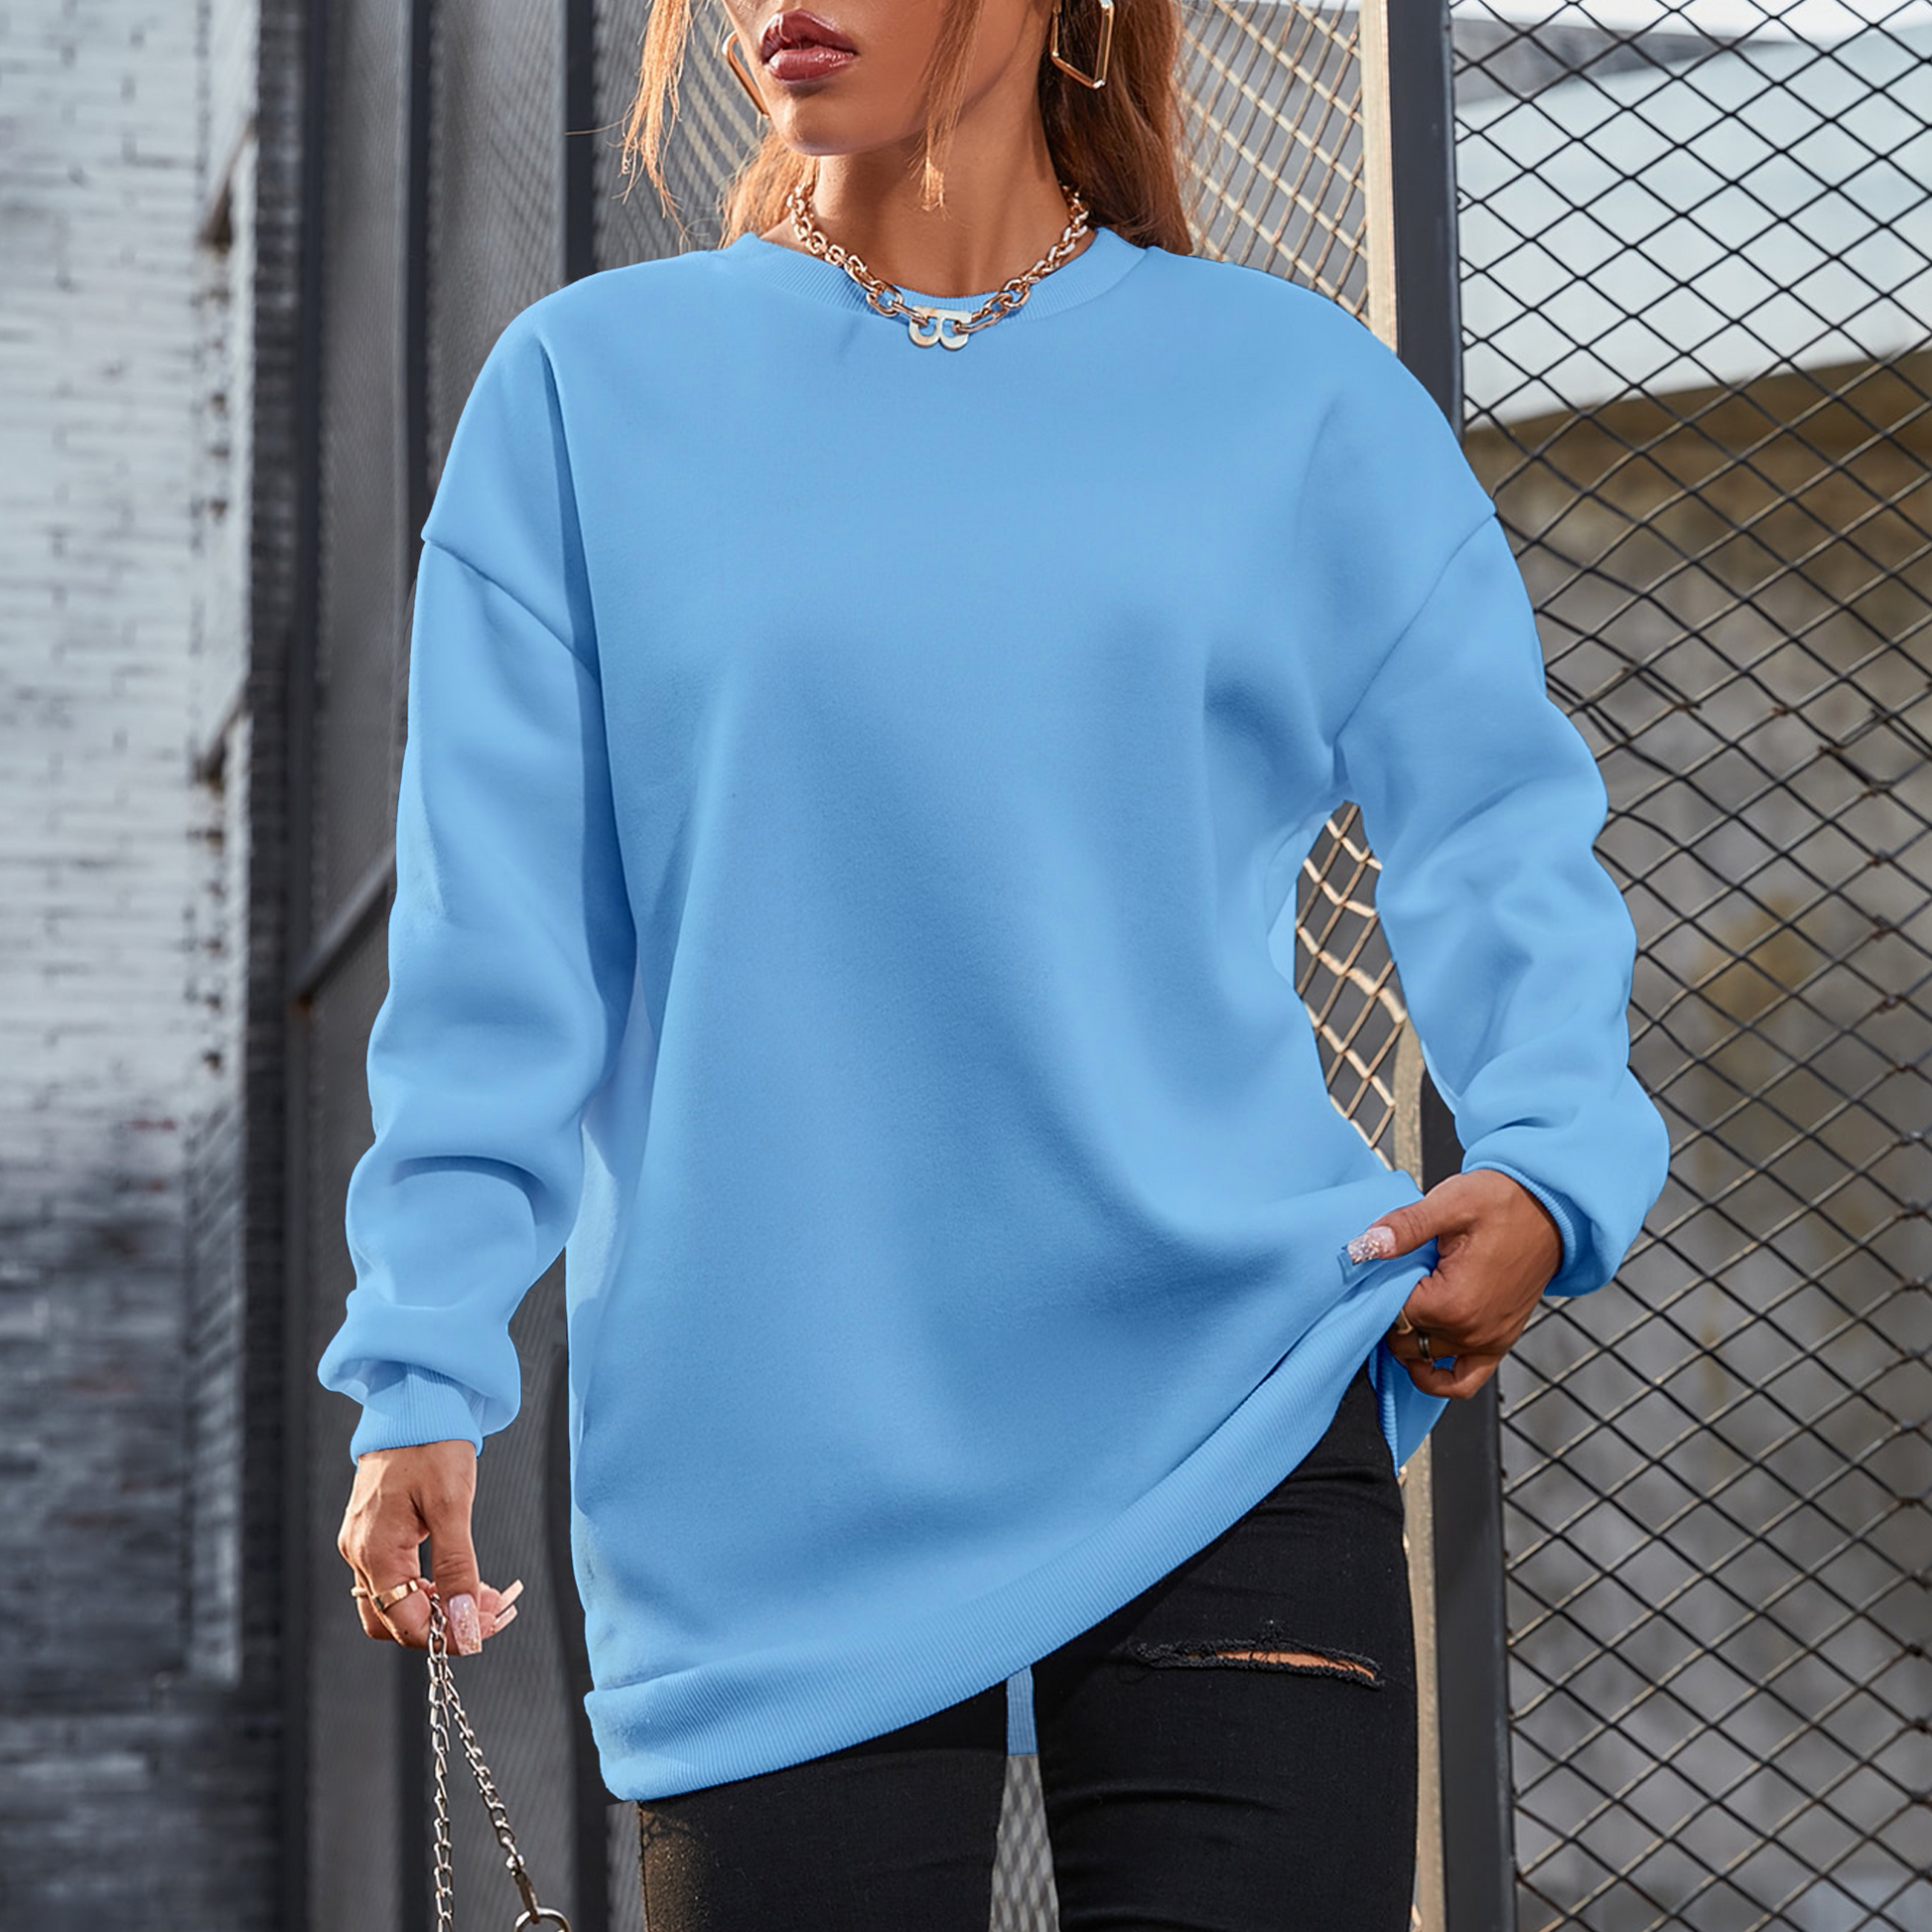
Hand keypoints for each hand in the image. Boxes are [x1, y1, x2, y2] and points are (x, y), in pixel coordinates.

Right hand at [336, 1438, 521, 1653]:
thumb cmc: (431, 1443)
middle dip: (444, 1625)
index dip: (447, 1634)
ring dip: (439, 1608)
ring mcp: (363, 1543)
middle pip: (394, 1621)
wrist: (414, 1401)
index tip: (487, 1629)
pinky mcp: (373, 1532)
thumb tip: (464, 1620)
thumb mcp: (452, 1504)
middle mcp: (360, 1553)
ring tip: (484, 1598)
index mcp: (374, 1550)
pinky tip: (463, 1579)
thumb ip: (456, 1565)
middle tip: (491, 1615)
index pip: (404, 1623)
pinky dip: (429, 1587)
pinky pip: (396, 1577)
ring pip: (396, 1602)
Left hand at [1352, 1170, 1562, 1399]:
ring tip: (1405, 1304)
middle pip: (1402, 1338)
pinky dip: (1438, 1378)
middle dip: (1389, 1312)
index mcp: (1453, 1302)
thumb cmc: (1506, 1203)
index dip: (1378, 1289)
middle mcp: (1470, 1331)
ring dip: (1408, 1337)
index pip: (1389, 1312)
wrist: (1551, 1208)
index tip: (1382, 1267)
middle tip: (1392, 1279)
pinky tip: (1421, 1359)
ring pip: (1423, 1358)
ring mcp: (1486, 1342)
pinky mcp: (1498, 1343)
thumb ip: (1405, 1228)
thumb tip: (1363, 1247)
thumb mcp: (1450, 1203)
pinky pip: (1463, 1381)